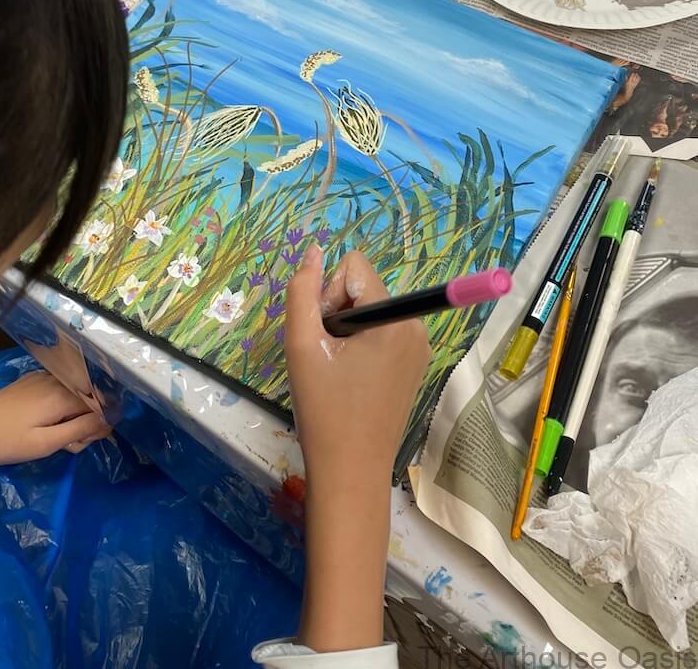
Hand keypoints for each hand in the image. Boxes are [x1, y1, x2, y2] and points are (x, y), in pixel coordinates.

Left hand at [0, 371, 111, 464]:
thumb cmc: (6, 442)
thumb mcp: (44, 444)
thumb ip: (80, 430)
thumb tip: (109, 420)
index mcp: (62, 396)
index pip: (99, 405)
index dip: (98, 425)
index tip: (86, 442)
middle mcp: (57, 381)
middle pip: (88, 399)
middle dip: (85, 422)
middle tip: (68, 445)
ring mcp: (43, 377)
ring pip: (75, 394)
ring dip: (73, 415)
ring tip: (56, 435)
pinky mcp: (32, 380)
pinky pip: (60, 389)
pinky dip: (61, 405)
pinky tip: (47, 421)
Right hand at [286, 246, 430, 484]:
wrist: (350, 471)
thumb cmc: (324, 409)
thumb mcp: (301, 345)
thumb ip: (302, 291)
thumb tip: (314, 250)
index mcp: (394, 319)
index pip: (354, 267)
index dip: (328, 293)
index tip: (323, 332)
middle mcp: (416, 326)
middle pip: (365, 286)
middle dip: (338, 311)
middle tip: (326, 354)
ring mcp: (420, 347)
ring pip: (372, 308)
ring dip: (348, 329)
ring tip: (336, 368)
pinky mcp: (416, 364)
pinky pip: (384, 330)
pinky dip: (362, 344)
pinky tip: (349, 376)